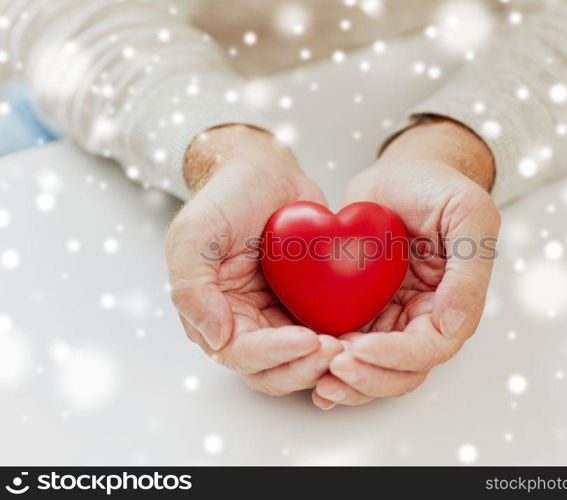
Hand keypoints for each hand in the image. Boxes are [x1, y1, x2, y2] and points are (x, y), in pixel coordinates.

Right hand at [166, 125, 342, 395]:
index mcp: (213, 315)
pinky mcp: (308, 306)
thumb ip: (191, 288)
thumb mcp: (193, 235)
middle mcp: (245, 325)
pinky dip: (342, 340)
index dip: (274, 354)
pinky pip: (325, 332)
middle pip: (272, 370)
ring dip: (324, 362)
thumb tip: (215, 339)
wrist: (265, 171)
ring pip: (301, 361)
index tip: (308, 339)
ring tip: (351, 345)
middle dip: (304, 366)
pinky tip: (362, 333)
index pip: (241, 354)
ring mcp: (278, 317)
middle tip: (337, 349)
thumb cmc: (225, 198)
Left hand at [312, 117, 499, 408]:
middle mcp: (422, 318)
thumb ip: (468, 271)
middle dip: (368, 378)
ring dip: (348, 381)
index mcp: (453, 303)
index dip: (396, 357)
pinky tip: (308, 366)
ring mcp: (391, 316)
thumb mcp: (467, 215)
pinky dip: (329, 362)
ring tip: (318, 380)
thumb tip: (451, 326)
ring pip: (373, 368)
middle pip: (401, 371)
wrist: (401, 173)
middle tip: (333, 368)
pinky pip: (348, 345)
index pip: (430, 348)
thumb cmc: (437, 186)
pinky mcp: (362, 309)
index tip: (360, 349)